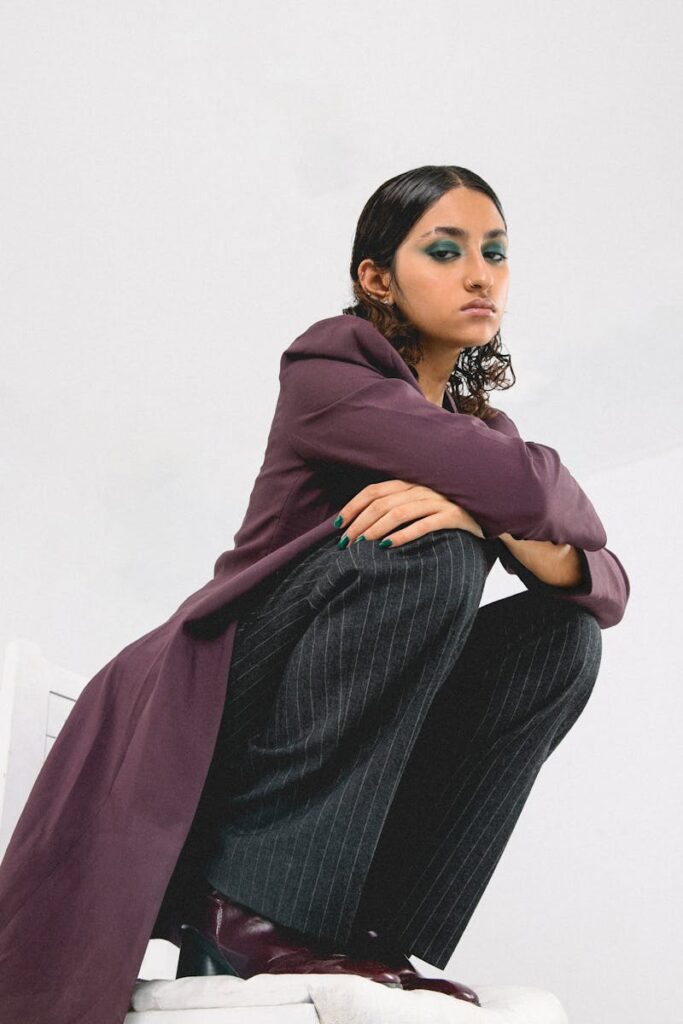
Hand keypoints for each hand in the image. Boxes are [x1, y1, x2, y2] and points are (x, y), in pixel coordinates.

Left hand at [333, 479, 484, 548]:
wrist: (490, 510)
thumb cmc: (448, 509)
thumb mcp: (421, 501)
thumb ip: (398, 504)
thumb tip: (363, 523)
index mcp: (411, 481)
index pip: (373, 491)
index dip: (353, 506)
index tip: (337, 525)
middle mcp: (422, 487)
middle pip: (381, 503)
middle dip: (359, 523)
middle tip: (345, 543)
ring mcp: (438, 500)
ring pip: (399, 512)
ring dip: (376, 529)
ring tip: (361, 545)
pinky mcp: (454, 515)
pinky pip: (425, 524)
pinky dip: (404, 535)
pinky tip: (388, 546)